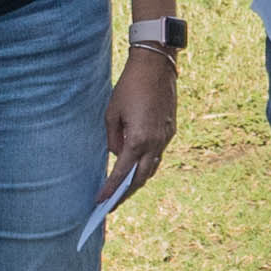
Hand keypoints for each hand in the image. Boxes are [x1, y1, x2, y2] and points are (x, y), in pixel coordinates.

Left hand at [101, 43, 177, 201]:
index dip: (111, 190)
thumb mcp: (111, 113)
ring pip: (152, 168)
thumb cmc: (129, 87)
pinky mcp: (170, 130)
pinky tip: (136, 167)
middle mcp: (155, 143)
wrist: (156, 66)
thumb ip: (113, 139)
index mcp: (139, 140)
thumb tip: (118, 155)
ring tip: (123, 190)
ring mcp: (166, 138)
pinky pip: (158, 154)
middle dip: (126, 194)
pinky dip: (146, 165)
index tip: (99, 202)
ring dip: (138, 181)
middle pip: (141, 179)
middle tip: (111, 204)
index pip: (123, 174)